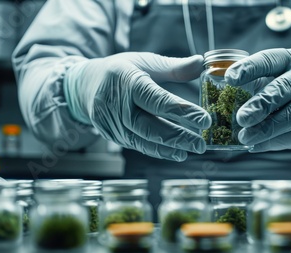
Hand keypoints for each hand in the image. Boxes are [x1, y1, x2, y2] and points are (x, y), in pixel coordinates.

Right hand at [63, 52, 210, 160]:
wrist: (85, 85)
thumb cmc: (120, 70)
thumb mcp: (145, 61)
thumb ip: (173, 66)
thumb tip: (200, 63)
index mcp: (128, 81)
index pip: (158, 100)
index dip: (183, 112)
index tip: (205, 120)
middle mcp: (117, 104)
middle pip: (150, 126)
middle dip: (178, 137)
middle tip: (202, 144)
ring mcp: (112, 123)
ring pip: (143, 141)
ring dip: (170, 148)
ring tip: (192, 150)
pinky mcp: (111, 136)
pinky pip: (137, 146)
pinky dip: (158, 151)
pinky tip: (176, 152)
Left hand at [225, 47, 290, 151]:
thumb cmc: (289, 82)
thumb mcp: (274, 73)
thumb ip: (252, 80)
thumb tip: (217, 92)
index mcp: (288, 59)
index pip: (269, 60)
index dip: (250, 68)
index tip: (230, 78)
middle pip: (284, 89)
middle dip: (261, 104)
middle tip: (241, 118)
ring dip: (268, 128)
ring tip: (246, 137)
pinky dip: (277, 141)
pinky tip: (259, 145)